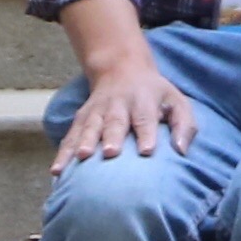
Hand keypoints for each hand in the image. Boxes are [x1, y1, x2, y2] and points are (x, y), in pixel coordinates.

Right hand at [55, 56, 202, 167]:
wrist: (122, 70)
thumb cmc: (155, 95)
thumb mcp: (177, 102)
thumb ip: (184, 125)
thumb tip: (182, 151)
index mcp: (144, 101)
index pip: (146, 118)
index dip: (147, 133)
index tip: (147, 151)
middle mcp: (118, 105)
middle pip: (115, 121)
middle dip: (111, 137)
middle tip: (110, 153)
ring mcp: (97, 111)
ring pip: (89, 127)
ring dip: (84, 143)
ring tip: (81, 158)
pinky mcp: (81, 119)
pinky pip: (70, 136)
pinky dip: (63, 152)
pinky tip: (57, 170)